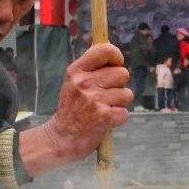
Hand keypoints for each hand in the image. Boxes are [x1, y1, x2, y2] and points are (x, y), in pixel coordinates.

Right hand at [18, 43, 130, 175]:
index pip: (104, 50)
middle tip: (105, 96)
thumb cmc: (71, 109)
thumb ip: (91, 69)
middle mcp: (84, 83)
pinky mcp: (104, 117)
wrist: (61, 138)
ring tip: (104, 109)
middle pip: (122, 73)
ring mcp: (94, 100)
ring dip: (120, 103)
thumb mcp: (73, 82)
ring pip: (127, 94)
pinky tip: (105, 120)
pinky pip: (125, 112)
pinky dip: (119, 118)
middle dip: (119, 85)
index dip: (116, 56)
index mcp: (76, 71)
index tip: (116, 64)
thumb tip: (114, 55)